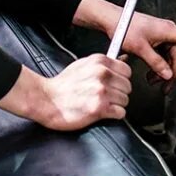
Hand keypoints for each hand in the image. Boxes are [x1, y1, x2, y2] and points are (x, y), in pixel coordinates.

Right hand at [0, 56, 131, 130]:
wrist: (47, 100)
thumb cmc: (63, 84)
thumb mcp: (83, 65)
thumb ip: (103, 63)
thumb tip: (123, 60)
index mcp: (99, 62)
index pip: (127, 70)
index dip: (121, 79)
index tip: (115, 84)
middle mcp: (102, 74)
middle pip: (128, 86)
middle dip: (119, 93)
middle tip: (107, 97)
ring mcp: (101, 91)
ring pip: (125, 100)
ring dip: (116, 105)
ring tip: (102, 104)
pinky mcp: (99, 108)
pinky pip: (121, 113)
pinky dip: (114, 115)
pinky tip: (103, 112)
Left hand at [73, 0, 175, 90]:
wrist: (112, 20)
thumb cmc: (125, 26)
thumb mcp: (141, 48)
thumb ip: (156, 63)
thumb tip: (167, 75)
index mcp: (169, 31)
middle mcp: (168, 33)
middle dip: (172, 72)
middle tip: (165, 87)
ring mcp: (161, 37)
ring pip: (169, 58)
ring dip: (163, 71)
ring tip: (152, 81)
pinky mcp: (154, 40)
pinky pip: (161, 56)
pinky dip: (157, 66)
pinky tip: (150, 73)